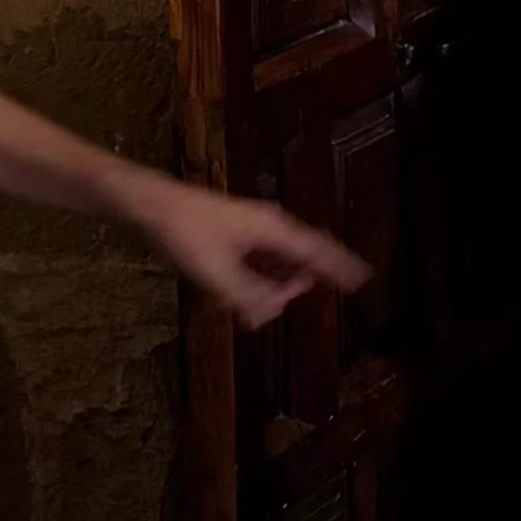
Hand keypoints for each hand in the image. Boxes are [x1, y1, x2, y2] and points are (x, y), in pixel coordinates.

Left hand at [137, 177, 372, 326]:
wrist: (156, 205)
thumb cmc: (187, 234)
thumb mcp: (217, 273)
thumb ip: (247, 297)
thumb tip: (270, 315)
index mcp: (272, 230)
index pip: (316, 252)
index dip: (340, 267)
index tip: (364, 278)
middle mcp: (269, 225)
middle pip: (303, 255)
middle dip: (311, 277)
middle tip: (326, 290)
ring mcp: (254, 225)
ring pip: (283, 258)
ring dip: (284, 280)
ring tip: (279, 300)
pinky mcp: (238, 231)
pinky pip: (265, 256)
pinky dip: (267, 275)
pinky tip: (257, 291)